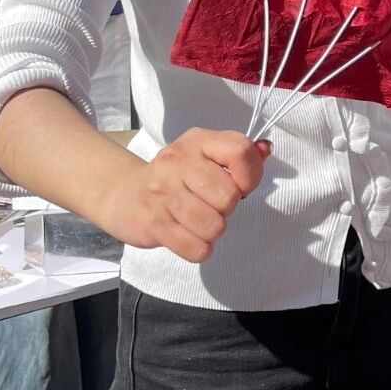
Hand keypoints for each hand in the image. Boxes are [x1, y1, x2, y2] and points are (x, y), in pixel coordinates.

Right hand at [99, 129, 269, 263]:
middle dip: (227, 209)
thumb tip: (266, 149)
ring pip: (214, 226)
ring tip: (199, 221)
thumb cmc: (177, 178)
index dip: (251, 176)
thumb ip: (240, 155)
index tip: (240, 186)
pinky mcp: (153, 223)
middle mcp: (177, 162)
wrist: (125, 195)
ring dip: (213, 231)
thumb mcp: (206, 157)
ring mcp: (162, 193)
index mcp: (198, 141)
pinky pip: (196, 248)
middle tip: (211, 206)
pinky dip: (199, 249)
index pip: (240, 151)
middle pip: (229, 197)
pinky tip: (189, 237)